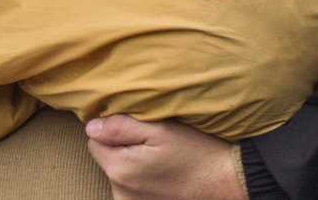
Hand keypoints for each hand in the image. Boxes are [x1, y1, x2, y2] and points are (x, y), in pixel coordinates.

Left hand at [86, 115, 245, 199]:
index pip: (94, 141)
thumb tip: (91, 126)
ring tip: (161, 159)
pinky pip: (132, 188)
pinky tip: (163, 174)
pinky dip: (142, 179)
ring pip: (119, 173)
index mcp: (120, 168)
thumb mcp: (161, 129)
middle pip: (106, 159)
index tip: (137, 127)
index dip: (112, 129)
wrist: (226, 181)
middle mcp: (120, 192)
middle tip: (153, 142)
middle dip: (122, 147)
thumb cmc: (196, 152)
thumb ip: (121, 126)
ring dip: (132, 163)